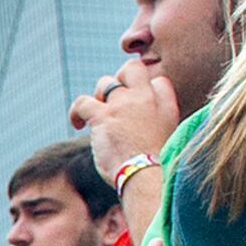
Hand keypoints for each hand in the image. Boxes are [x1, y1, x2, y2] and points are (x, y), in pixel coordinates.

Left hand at [70, 61, 184, 172]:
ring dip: (98, 98)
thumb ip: (158, 122)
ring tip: (97, 119)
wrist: (148, 177)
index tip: (136, 109)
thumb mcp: (169, 140)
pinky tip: (77, 124)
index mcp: (167, 104)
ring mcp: (124, 104)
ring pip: (105, 83)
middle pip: (131, 69)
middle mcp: (146, 98)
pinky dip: (76, 112)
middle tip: (114, 104)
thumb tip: (140, 121)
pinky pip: (83, 102)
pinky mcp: (103, 115)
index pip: (157, 81)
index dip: (144, 90)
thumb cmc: (157, 167)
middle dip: (120, 81)